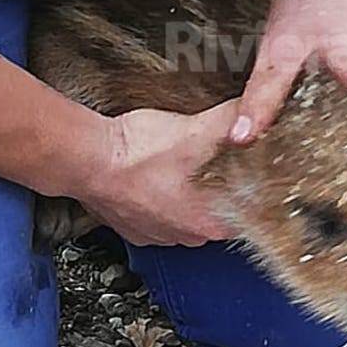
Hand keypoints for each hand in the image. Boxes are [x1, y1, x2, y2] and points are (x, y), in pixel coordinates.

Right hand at [76, 100, 240, 246]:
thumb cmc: (138, 155)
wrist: (88, 159)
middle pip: (221, 213)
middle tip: (228, 159)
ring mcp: (158, 234)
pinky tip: (164, 173)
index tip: (258, 168)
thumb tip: (253, 109)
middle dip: (225, 187)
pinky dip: (165, 194)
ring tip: (193, 165)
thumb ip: (231, 119)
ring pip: (190, 212)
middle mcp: (186, 237)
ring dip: (193, 192)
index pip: (250, 213)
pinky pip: (161, 211)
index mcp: (209, 224)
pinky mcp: (135, 226)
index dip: (256, 187)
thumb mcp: (198, 129)